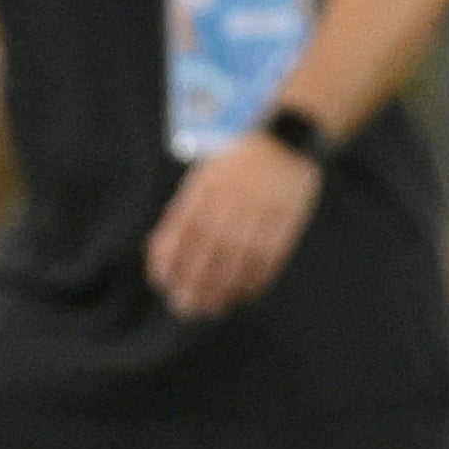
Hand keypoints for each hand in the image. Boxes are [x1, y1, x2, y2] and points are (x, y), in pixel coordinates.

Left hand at [145, 135, 321, 318]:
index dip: (172, 259)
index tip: (164, 284)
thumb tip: (161, 256)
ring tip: (214, 306)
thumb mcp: (204, 178)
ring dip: (225, 287)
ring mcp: (262, 207)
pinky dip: (257, 279)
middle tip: (186, 307)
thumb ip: (183, 212)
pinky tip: (245, 294)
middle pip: (211, 247)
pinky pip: (270, 255)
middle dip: (196, 281)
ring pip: (240, 256)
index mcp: (208, 185)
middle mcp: (234, 196)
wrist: (285, 141)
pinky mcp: (287, 217)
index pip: (185, 227)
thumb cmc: (237, 167)